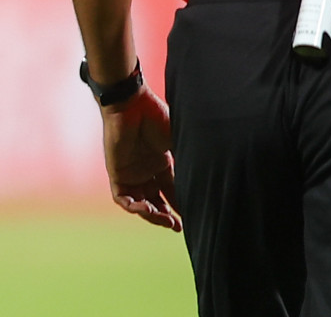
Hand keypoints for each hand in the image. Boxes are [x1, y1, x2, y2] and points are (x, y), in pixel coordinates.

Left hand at [101, 86, 180, 231]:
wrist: (131, 103)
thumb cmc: (155, 116)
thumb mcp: (178, 141)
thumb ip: (189, 159)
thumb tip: (214, 173)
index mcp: (161, 162)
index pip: (171, 191)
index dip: (179, 205)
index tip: (191, 218)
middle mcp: (145, 169)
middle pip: (155, 201)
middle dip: (166, 216)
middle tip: (177, 226)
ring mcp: (130, 171)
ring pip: (139, 203)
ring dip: (151, 215)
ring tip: (165, 220)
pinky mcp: (116, 171)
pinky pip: (122, 197)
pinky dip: (133, 207)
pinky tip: (147, 209)